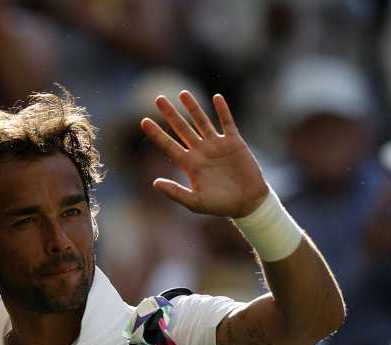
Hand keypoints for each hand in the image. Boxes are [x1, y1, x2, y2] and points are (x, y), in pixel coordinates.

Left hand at [140, 91, 267, 217]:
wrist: (247, 203)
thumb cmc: (220, 205)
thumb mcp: (195, 202)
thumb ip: (175, 192)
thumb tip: (155, 182)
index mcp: (190, 164)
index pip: (169, 145)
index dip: (156, 134)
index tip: (143, 121)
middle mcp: (200, 151)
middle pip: (181, 128)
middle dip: (170, 114)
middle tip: (158, 98)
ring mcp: (217, 145)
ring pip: (202, 121)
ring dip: (193, 107)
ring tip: (183, 93)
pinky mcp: (234, 142)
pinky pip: (227, 122)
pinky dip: (222, 110)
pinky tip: (217, 97)